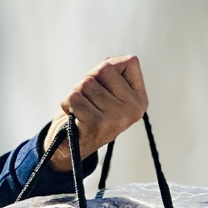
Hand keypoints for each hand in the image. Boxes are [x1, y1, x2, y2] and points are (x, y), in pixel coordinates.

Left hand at [47, 55, 146, 171]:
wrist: (70, 146)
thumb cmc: (88, 113)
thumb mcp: (106, 92)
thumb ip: (111, 73)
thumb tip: (109, 60)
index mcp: (139, 99)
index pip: (129, 62)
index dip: (108, 67)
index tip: (102, 84)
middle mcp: (133, 109)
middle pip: (104, 69)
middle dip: (88, 79)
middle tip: (86, 97)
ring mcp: (116, 117)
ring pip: (86, 83)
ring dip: (75, 93)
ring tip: (80, 108)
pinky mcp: (96, 124)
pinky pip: (75, 97)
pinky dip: (67, 103)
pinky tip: (73, 114)